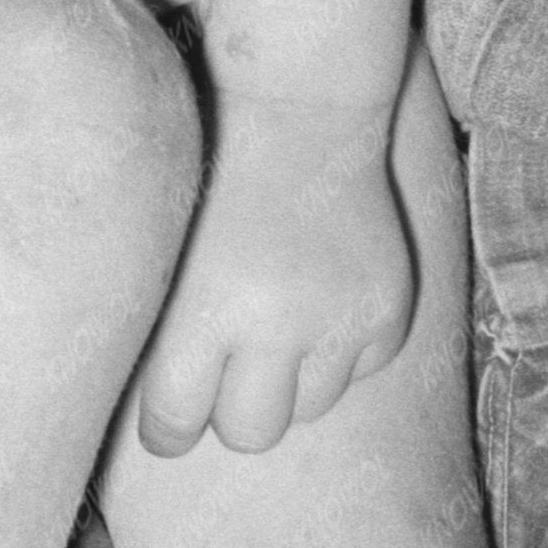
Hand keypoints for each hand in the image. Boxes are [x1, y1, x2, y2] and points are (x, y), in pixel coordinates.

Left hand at [130, 91, 414, 458]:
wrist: (301, 114)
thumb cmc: (212, 180)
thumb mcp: (168, 253)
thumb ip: (161, 336)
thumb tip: (160, 426)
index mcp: (204, 309)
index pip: (176, 421)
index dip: (166, 429)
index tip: (167, 423)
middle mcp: (276, 323)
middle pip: (249, 432)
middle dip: (231, 414)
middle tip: (223, 379)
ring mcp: (340, 320)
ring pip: (308, 408)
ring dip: (289, 382)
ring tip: (275, 324)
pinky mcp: (387, 312)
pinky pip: (359, 372)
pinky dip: (340, 352)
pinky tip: (322, 298)